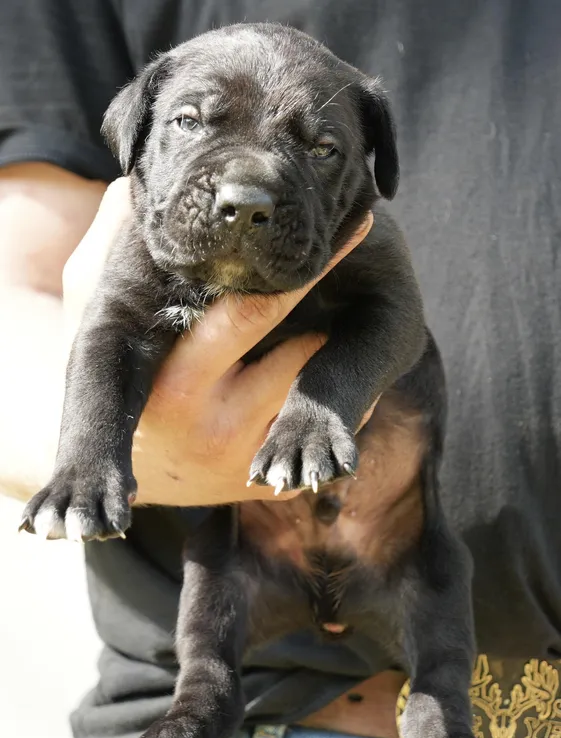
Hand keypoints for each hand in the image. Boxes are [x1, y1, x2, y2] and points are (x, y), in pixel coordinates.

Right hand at [63, 178, 372, 506]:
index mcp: (174, 384)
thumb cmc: (111, 376)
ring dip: (328, 342)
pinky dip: (323, 389)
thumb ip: (111, 250)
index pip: (254, 312)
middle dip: (333, 307)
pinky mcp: (270, 487)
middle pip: (304, 354)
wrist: (123, 467)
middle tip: (362, 253)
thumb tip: (137, 186)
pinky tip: (318, 362)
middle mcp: (219, 429)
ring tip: (324, 313)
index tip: (360, 223)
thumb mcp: (93, 312)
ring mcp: (249, 461)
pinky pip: (315, 425)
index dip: (311, 267)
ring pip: (318, 387)